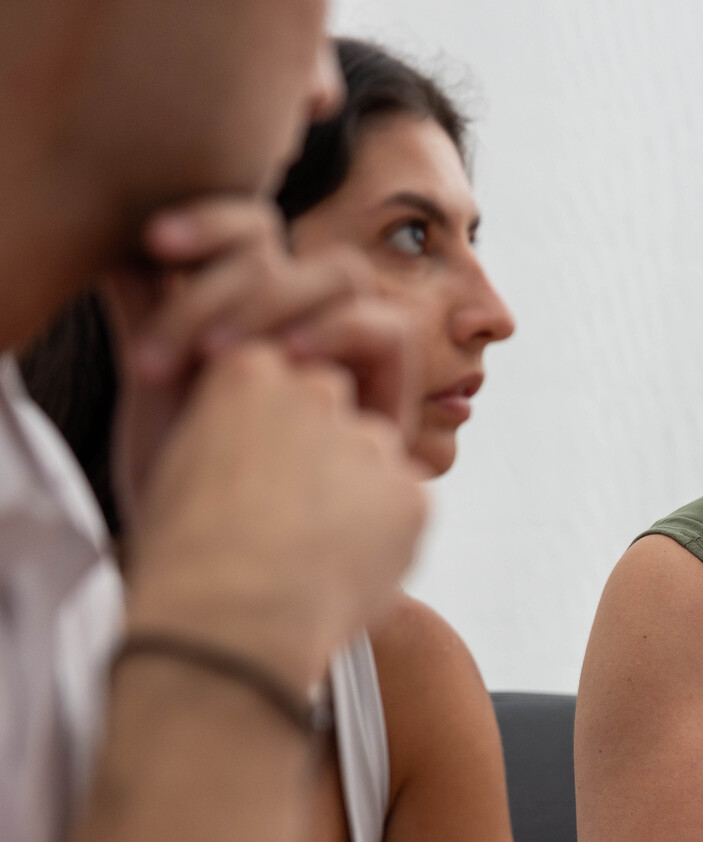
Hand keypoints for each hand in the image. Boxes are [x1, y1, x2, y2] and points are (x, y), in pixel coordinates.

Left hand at [101, 197, 418, 505]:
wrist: (223, 569)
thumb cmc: (183, 488)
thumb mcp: (156, 391)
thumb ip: (147, 314)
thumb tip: (123, 242)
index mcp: (240, 305)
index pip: (245, 229)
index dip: (209, 220)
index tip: (155, 243)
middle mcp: (295, 320)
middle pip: (285, 251)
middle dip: (227, 287)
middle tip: (183, 347)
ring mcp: (344, 353)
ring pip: (339, 276)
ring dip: (278, 306)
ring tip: (225, 360)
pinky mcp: (388, 396)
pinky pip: (386, 330)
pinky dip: (341, 333)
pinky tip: (298, 362)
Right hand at [122, 342, 426, 689]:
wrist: (228, 617)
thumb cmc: (184, 555)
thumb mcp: (173, 466)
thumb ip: (226, 434)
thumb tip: (250, 443)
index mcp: (248, 375)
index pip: (276, 382)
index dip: (264, 435)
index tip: (252, 476)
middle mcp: (316, 394)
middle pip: (331, 411)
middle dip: (317, 453)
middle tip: (286, 515)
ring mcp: (369, 443)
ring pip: (373, 460)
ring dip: (355, 494)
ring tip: (312, 550)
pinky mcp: (411, 492)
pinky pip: (405, 508)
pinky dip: (384, 537)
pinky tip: (342, 569)